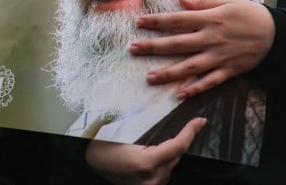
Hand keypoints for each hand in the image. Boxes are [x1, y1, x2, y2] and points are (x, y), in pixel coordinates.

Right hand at [86, 118, 205, 184]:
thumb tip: (164, 106)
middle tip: (191, 124)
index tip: (200, 121)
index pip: (177, 146)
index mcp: (146, 163)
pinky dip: (165, 161)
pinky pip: (163, 173)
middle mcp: (151, 179)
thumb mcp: (121, 129)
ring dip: (173, 152)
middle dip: (183, 139)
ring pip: (171, 166)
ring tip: (176, 135)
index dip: (190, 132)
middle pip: (176, 156)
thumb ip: (145, 122)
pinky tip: (162, 151)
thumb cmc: (99, 143)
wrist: (85, 161)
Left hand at [131, 0, 273, 99]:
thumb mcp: (227, 2)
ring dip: (168, 72)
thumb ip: (202, 2)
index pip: (177, 20)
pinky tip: (180, 94)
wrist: (275, 34)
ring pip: (189, 66)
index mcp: (209, 19)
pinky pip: (209, 81)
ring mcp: (219, 56)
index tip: (139, 23)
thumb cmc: (250, 14)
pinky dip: (195, 88)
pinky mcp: (229, 70)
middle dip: (153, 47)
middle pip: (177, 43)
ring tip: (149, 77)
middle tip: (133, 49)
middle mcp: (211, 38)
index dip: (157, 21)